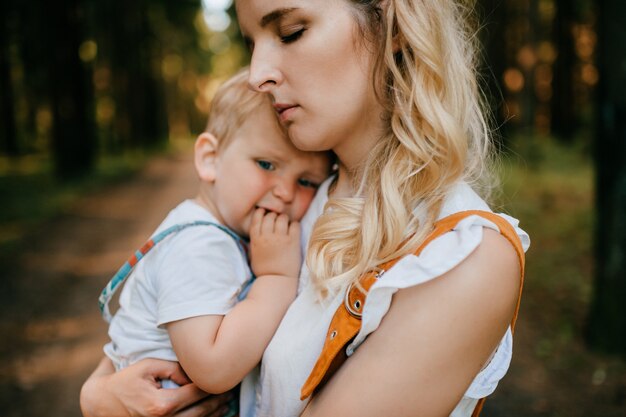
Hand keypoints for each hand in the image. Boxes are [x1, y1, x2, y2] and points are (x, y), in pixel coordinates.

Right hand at [80, 357, 234, 416]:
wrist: (101, 404)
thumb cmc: (126, 381)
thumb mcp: (147, 366)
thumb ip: (174, 367)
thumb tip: (194, 373)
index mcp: (161, 405)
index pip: (196, 393)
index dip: (212, 384)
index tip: (225, 377)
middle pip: (201, 412)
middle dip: (219, 400)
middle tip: (232, 390)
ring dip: (214, 414)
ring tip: (227, 403)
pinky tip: (212, 414)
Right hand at [249, 208, 300, 277]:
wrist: (276, 280)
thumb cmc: (264, 269)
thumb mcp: (253, 254)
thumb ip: (254, 240)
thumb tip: (257, 230)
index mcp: (256, 239)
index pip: (257, 218)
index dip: (261, 213)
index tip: (265, 213)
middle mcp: (267, 236)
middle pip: (270, 216)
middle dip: (274, 216)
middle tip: (277, 220)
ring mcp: (280, 238)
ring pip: (282, 218)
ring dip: (284, 219)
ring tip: (286, 224)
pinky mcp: (293, 242)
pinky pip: (295, 225)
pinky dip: (294, 225)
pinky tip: (293, 229)